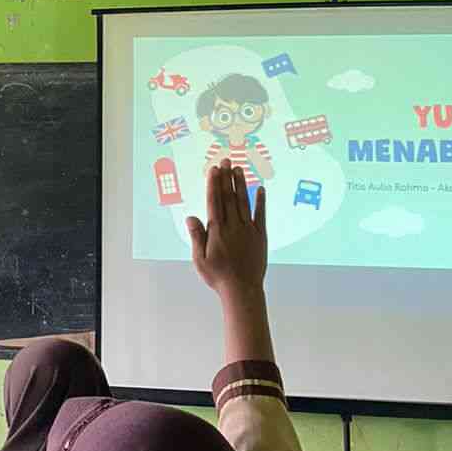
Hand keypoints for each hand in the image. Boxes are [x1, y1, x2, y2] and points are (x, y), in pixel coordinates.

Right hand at [186, 161, 266, 298]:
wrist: (242, 290)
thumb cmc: (218, 277)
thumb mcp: (200, 259)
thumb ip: (197, 236)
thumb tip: (191, 216)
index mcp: (217, 231)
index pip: (215, 201)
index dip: (214, 184)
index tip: (214, 169)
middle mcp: (233, 226)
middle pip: (229, 197)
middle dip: (226, 177)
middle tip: (226, 160)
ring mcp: (248, 230)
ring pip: (244, 202)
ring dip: (241, 184)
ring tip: (239, 168)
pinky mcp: (260, 236)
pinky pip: (261, 215)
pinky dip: (260, 201)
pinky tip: (260, 189)